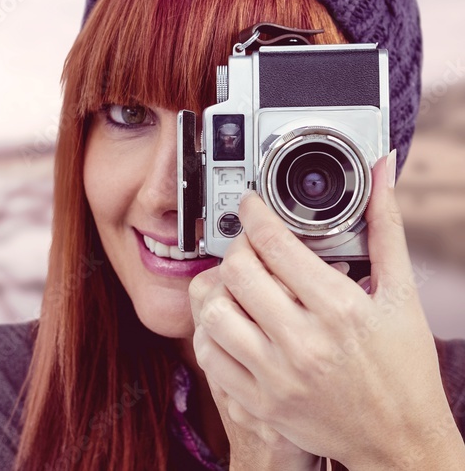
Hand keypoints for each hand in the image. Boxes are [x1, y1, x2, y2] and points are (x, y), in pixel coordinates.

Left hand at [191, 151, 464, 467]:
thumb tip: (381, 171)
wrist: (401, 443)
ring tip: (240, 287)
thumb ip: (384, 228)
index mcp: (340, 309)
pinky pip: (210, 355)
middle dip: (238, 248)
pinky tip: (233, 323)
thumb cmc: (405, 369)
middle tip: (249, 247)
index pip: (274, 243)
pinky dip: (212, 333)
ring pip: (214, 311)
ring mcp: (278, 376)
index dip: (254, 213)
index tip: (251, 205)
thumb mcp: (402, 296)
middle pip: (237, 271)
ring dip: (220, 291)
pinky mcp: (259, 404)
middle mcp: (305, 343)